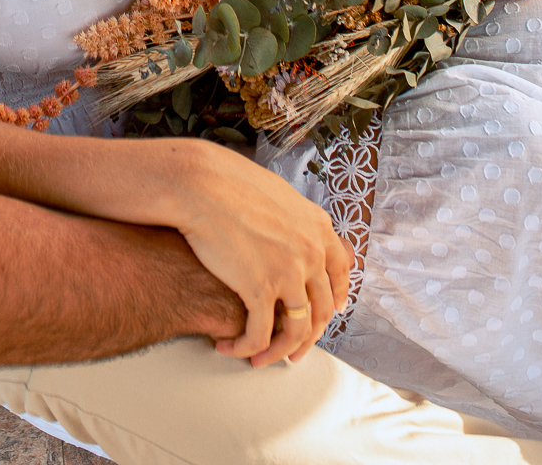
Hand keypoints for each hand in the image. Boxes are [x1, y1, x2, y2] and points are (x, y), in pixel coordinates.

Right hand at [173, 141, 351, 368]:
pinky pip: (259, 334)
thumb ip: (292, 217)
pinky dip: (246, 348)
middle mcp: (310, 252)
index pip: (340, 272)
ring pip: (295, 330)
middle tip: (295, 350)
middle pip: (320, 308)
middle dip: (309, 336)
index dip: (335, 297)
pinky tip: (229, 347)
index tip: (330, 312)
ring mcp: (288, 273)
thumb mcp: (276, 193)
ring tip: (261, 359)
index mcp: (316, 227)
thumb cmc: (228, 182)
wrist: (201, 184)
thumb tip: (289, 231)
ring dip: (279, 351)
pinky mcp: (260, 289)